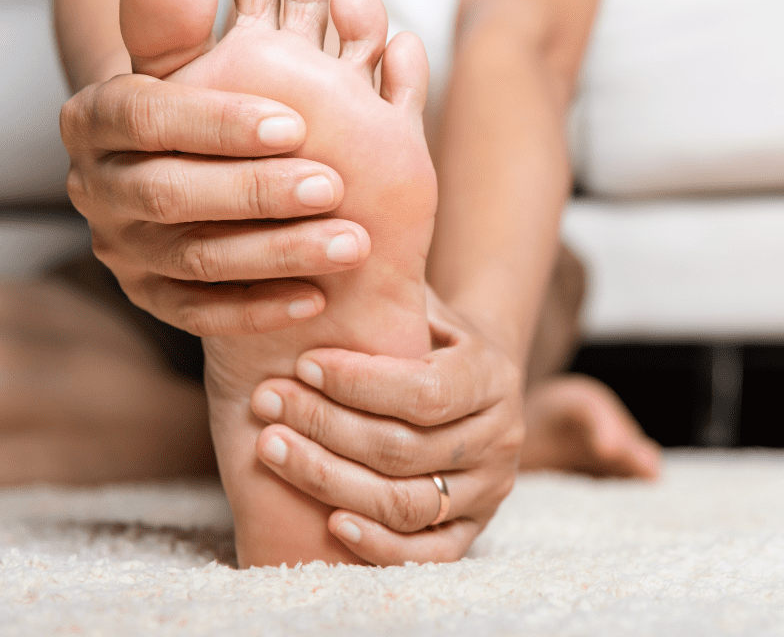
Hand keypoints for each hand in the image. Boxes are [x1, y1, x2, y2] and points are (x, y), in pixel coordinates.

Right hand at [60, 73, 370, 334]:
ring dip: (278, 252)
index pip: (147, 117)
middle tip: (333, 186)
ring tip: (352, 242)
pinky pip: (203, 314)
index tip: (294, 123)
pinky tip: (318, 296)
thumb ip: (183, 13)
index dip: (218, 121)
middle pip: (170, 194)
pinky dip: (261, 305)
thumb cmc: (204, 109)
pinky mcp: (155, 299)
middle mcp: (99, 188)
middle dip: (256, 191)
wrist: (196, 175)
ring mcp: (124, 251)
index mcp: (98, 120)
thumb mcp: (194, 57)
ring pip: (196, 258)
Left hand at [248, 289, 524, 564]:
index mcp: (492, 375)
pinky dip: (377, 543)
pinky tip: (327, 519)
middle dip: (324, 426)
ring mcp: (491, 488)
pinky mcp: (474, 527)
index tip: (302, 364)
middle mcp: (502, 436)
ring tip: (271, 447)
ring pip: (407, 503)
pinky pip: (428, 553)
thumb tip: (332, 246)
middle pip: (405, 450)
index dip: (357, 384)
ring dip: (329, 479)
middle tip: (267, 401)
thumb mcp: (422, 302)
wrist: (476, 380)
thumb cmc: (430, 335)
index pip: (423, 392)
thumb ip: (390, 288)